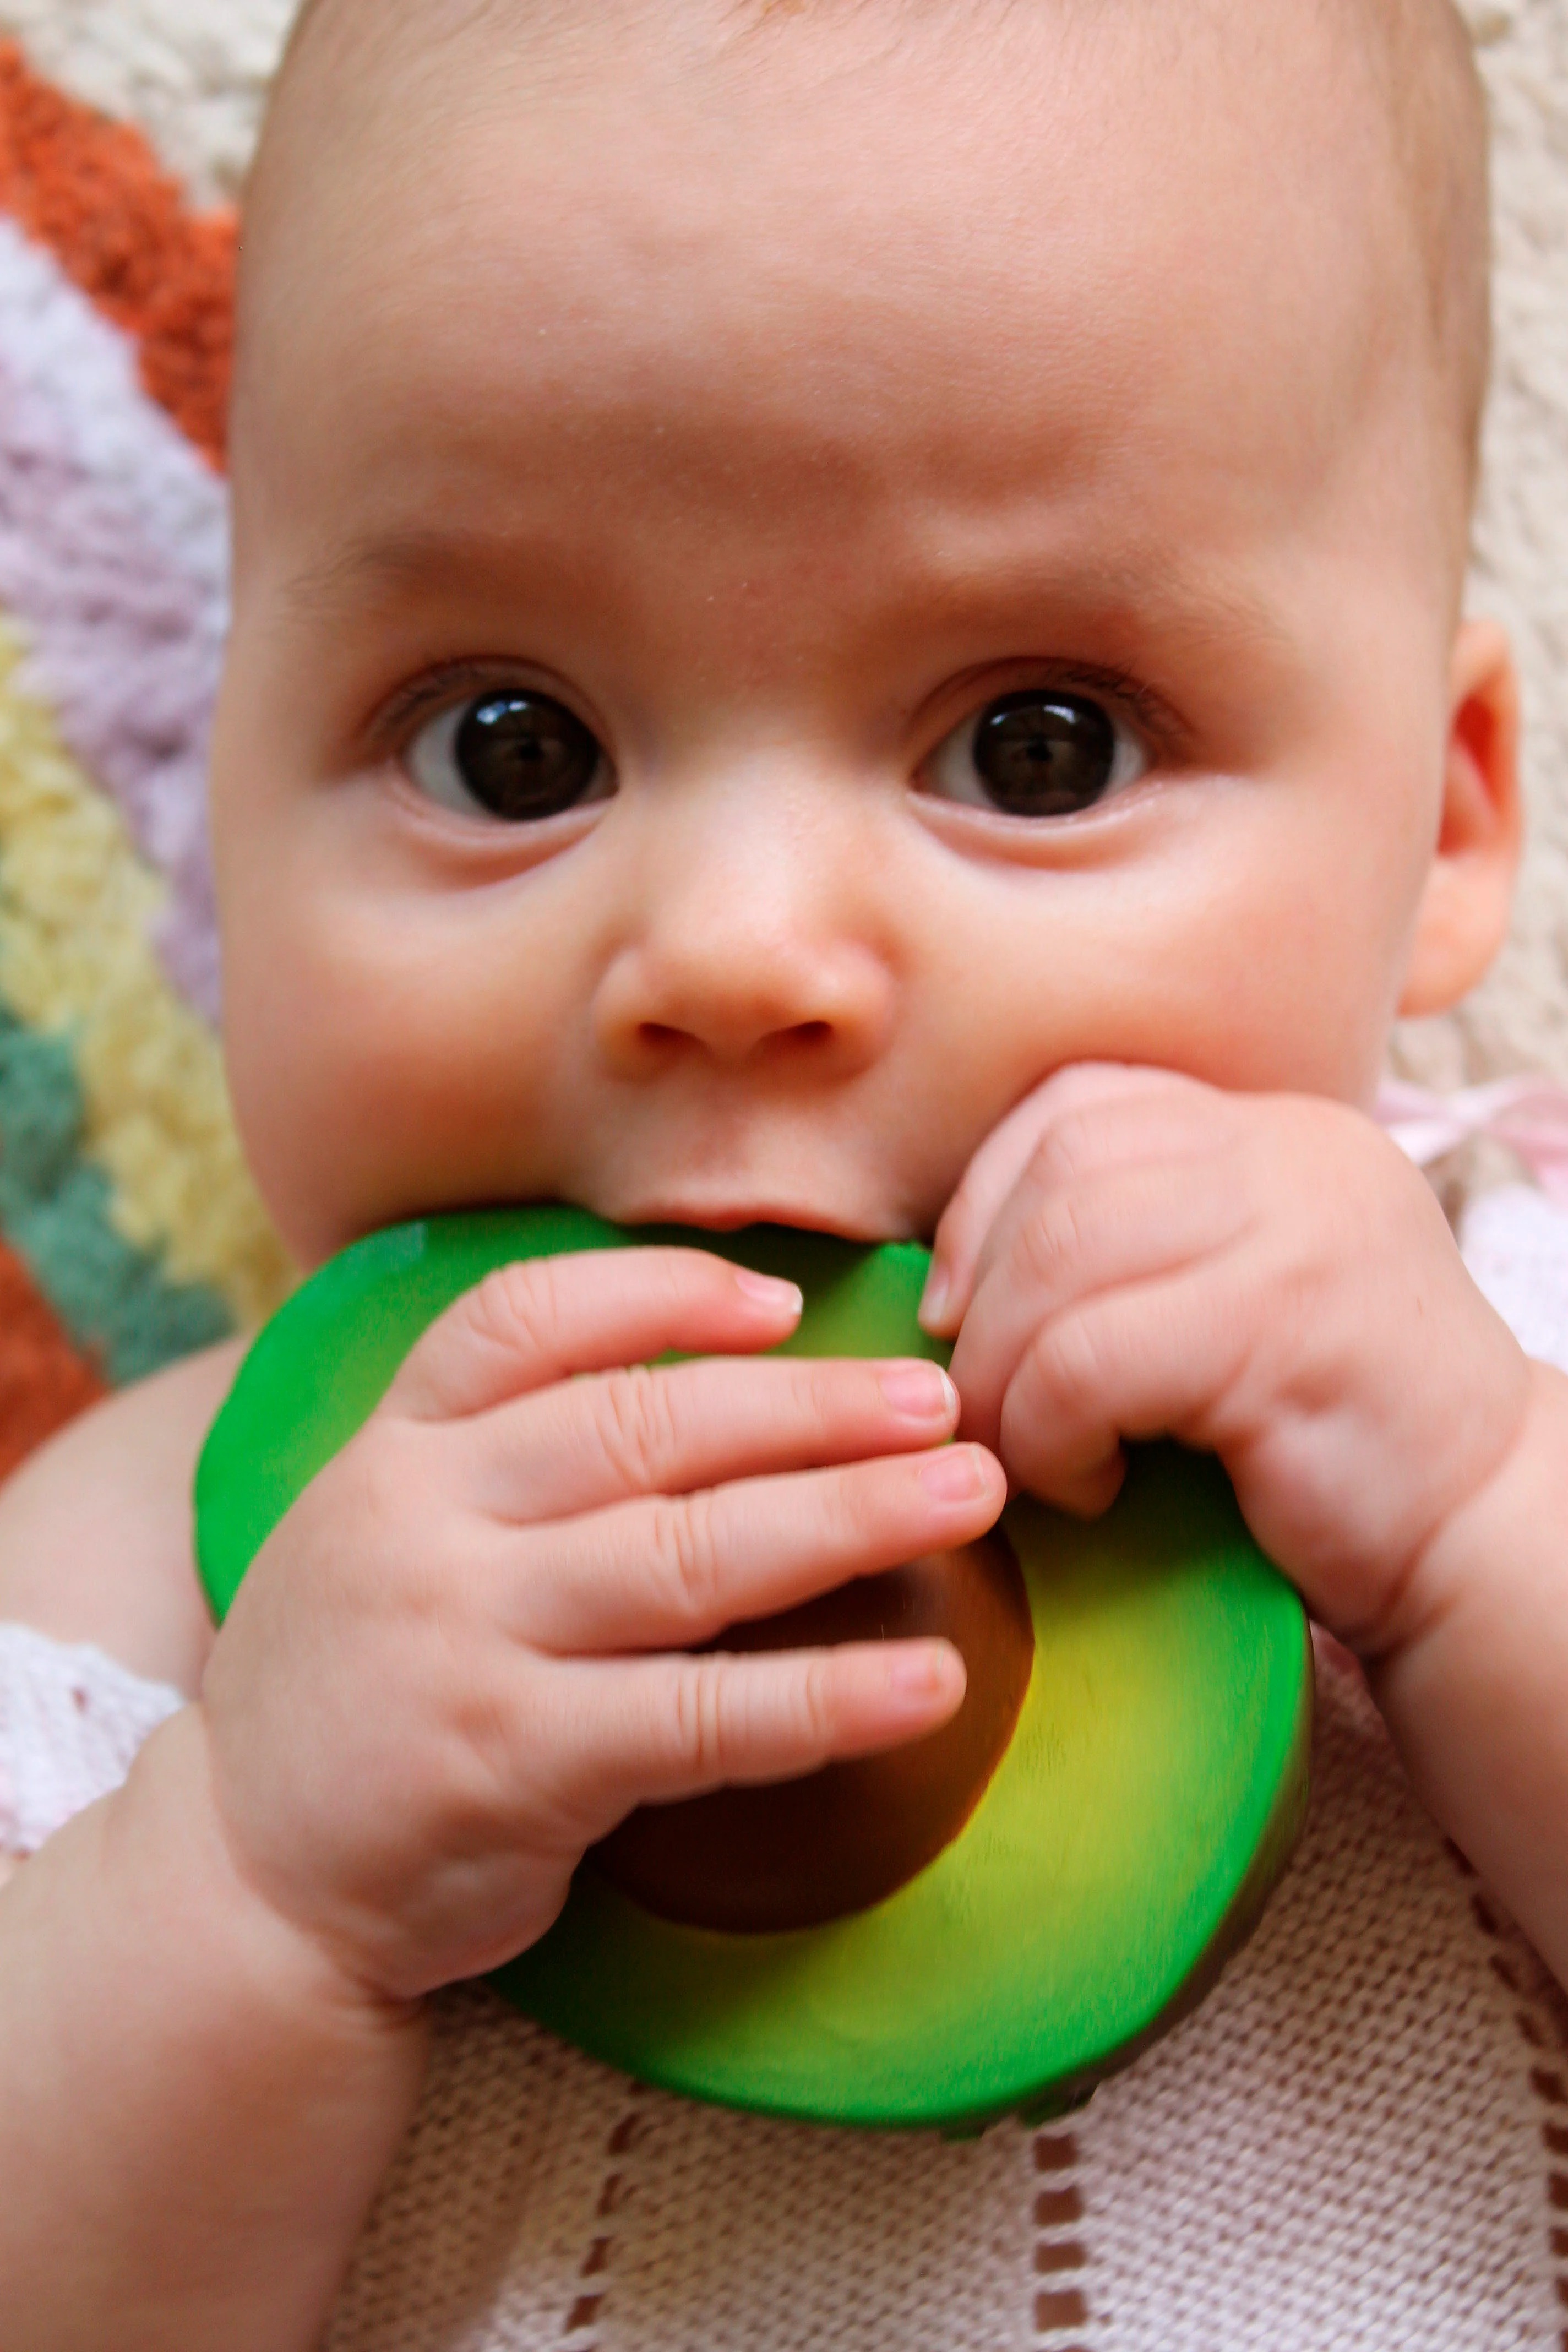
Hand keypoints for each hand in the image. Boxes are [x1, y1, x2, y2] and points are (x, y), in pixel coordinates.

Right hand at [199, 1247, 1002, 1999]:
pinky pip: (701, 1719)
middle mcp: (426, 1522)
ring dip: (850, 1517)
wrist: (244, 1875)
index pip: (526, 1322)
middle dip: (811, 1408)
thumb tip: (717, 1371)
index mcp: (396, 1447)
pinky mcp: (515, 1764)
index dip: (664, 1296)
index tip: (787, 1302)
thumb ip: (505, 1451)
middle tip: (940, 1402)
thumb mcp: (384, 1526)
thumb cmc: (359, 1680)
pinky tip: (929, 1685)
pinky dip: (826, 1697)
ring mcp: (468, 1641)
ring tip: (970, 1496)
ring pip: (691, 1555)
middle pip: (647, 1428)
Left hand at [924, 1065, 1534, 1651]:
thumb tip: (951, 1276)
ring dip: (1000, 1368)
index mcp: (1280, 1133)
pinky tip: (1086, 1486)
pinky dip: (1050, 1431)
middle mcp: (1296, 1156)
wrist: (1480, 1540)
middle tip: (966, 1393)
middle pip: (1060, 1166)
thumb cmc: (1326, 1446)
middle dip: (976, 1287)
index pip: (1083, 1101)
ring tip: (1012, 1449)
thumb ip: (1138, 1249)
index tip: (954, 1303)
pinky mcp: (1288, 1334)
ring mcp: (1301, 1234)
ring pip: (1062, 1257)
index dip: (984, 1195)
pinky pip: (1094, 1359)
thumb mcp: (1237, 1301)